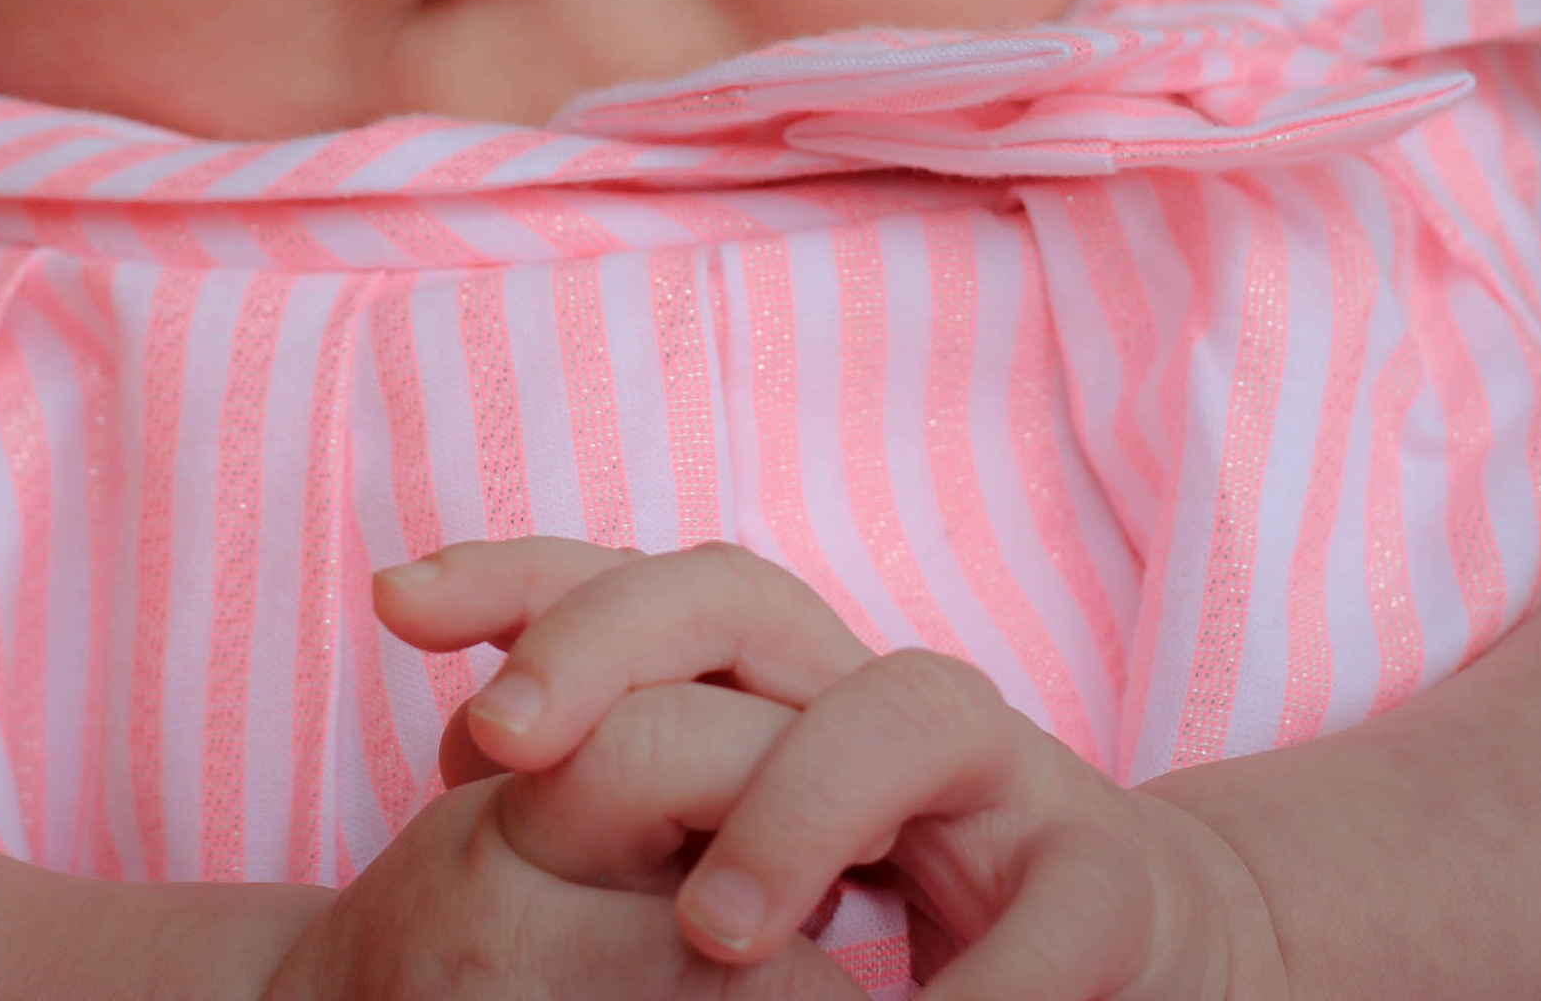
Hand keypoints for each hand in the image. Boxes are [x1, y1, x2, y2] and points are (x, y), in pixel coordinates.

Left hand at [377, 539, 1282, 1000]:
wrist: (1147, 947)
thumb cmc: (907, 904)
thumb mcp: (738, 847)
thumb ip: (627, 807)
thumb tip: (449, 765)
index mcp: (782, 688)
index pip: (640, 589)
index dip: (520, 579)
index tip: (392, 603)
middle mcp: (877, 694)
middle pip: (740, 597)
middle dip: (612, 643)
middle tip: (508, 750)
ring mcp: (1005, 775)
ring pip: (904, 709)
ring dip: (797, 810)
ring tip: (711, 934)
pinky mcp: (1107, 883)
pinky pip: (1059, 914)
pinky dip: (985, 986)